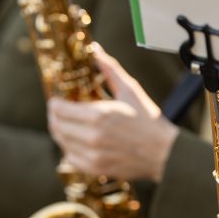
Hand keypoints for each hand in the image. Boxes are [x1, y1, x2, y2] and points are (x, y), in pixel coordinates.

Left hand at [47, 45, 177, 181]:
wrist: (164, 153)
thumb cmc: (149, 120)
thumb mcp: (130, 90)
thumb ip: (109, 69)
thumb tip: (95, 49)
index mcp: (99, 115)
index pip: (58, 109)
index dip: (54, 103)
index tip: (58, 100)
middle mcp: (92, 136)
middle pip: (56, 126)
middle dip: (55, 117)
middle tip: (61, 112)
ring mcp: (93, 155)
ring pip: (61, 142)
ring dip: (62, 132)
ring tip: (71, 125)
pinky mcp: (96, 168)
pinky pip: (70, 158)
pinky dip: (70, 149)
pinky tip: (79, 142)